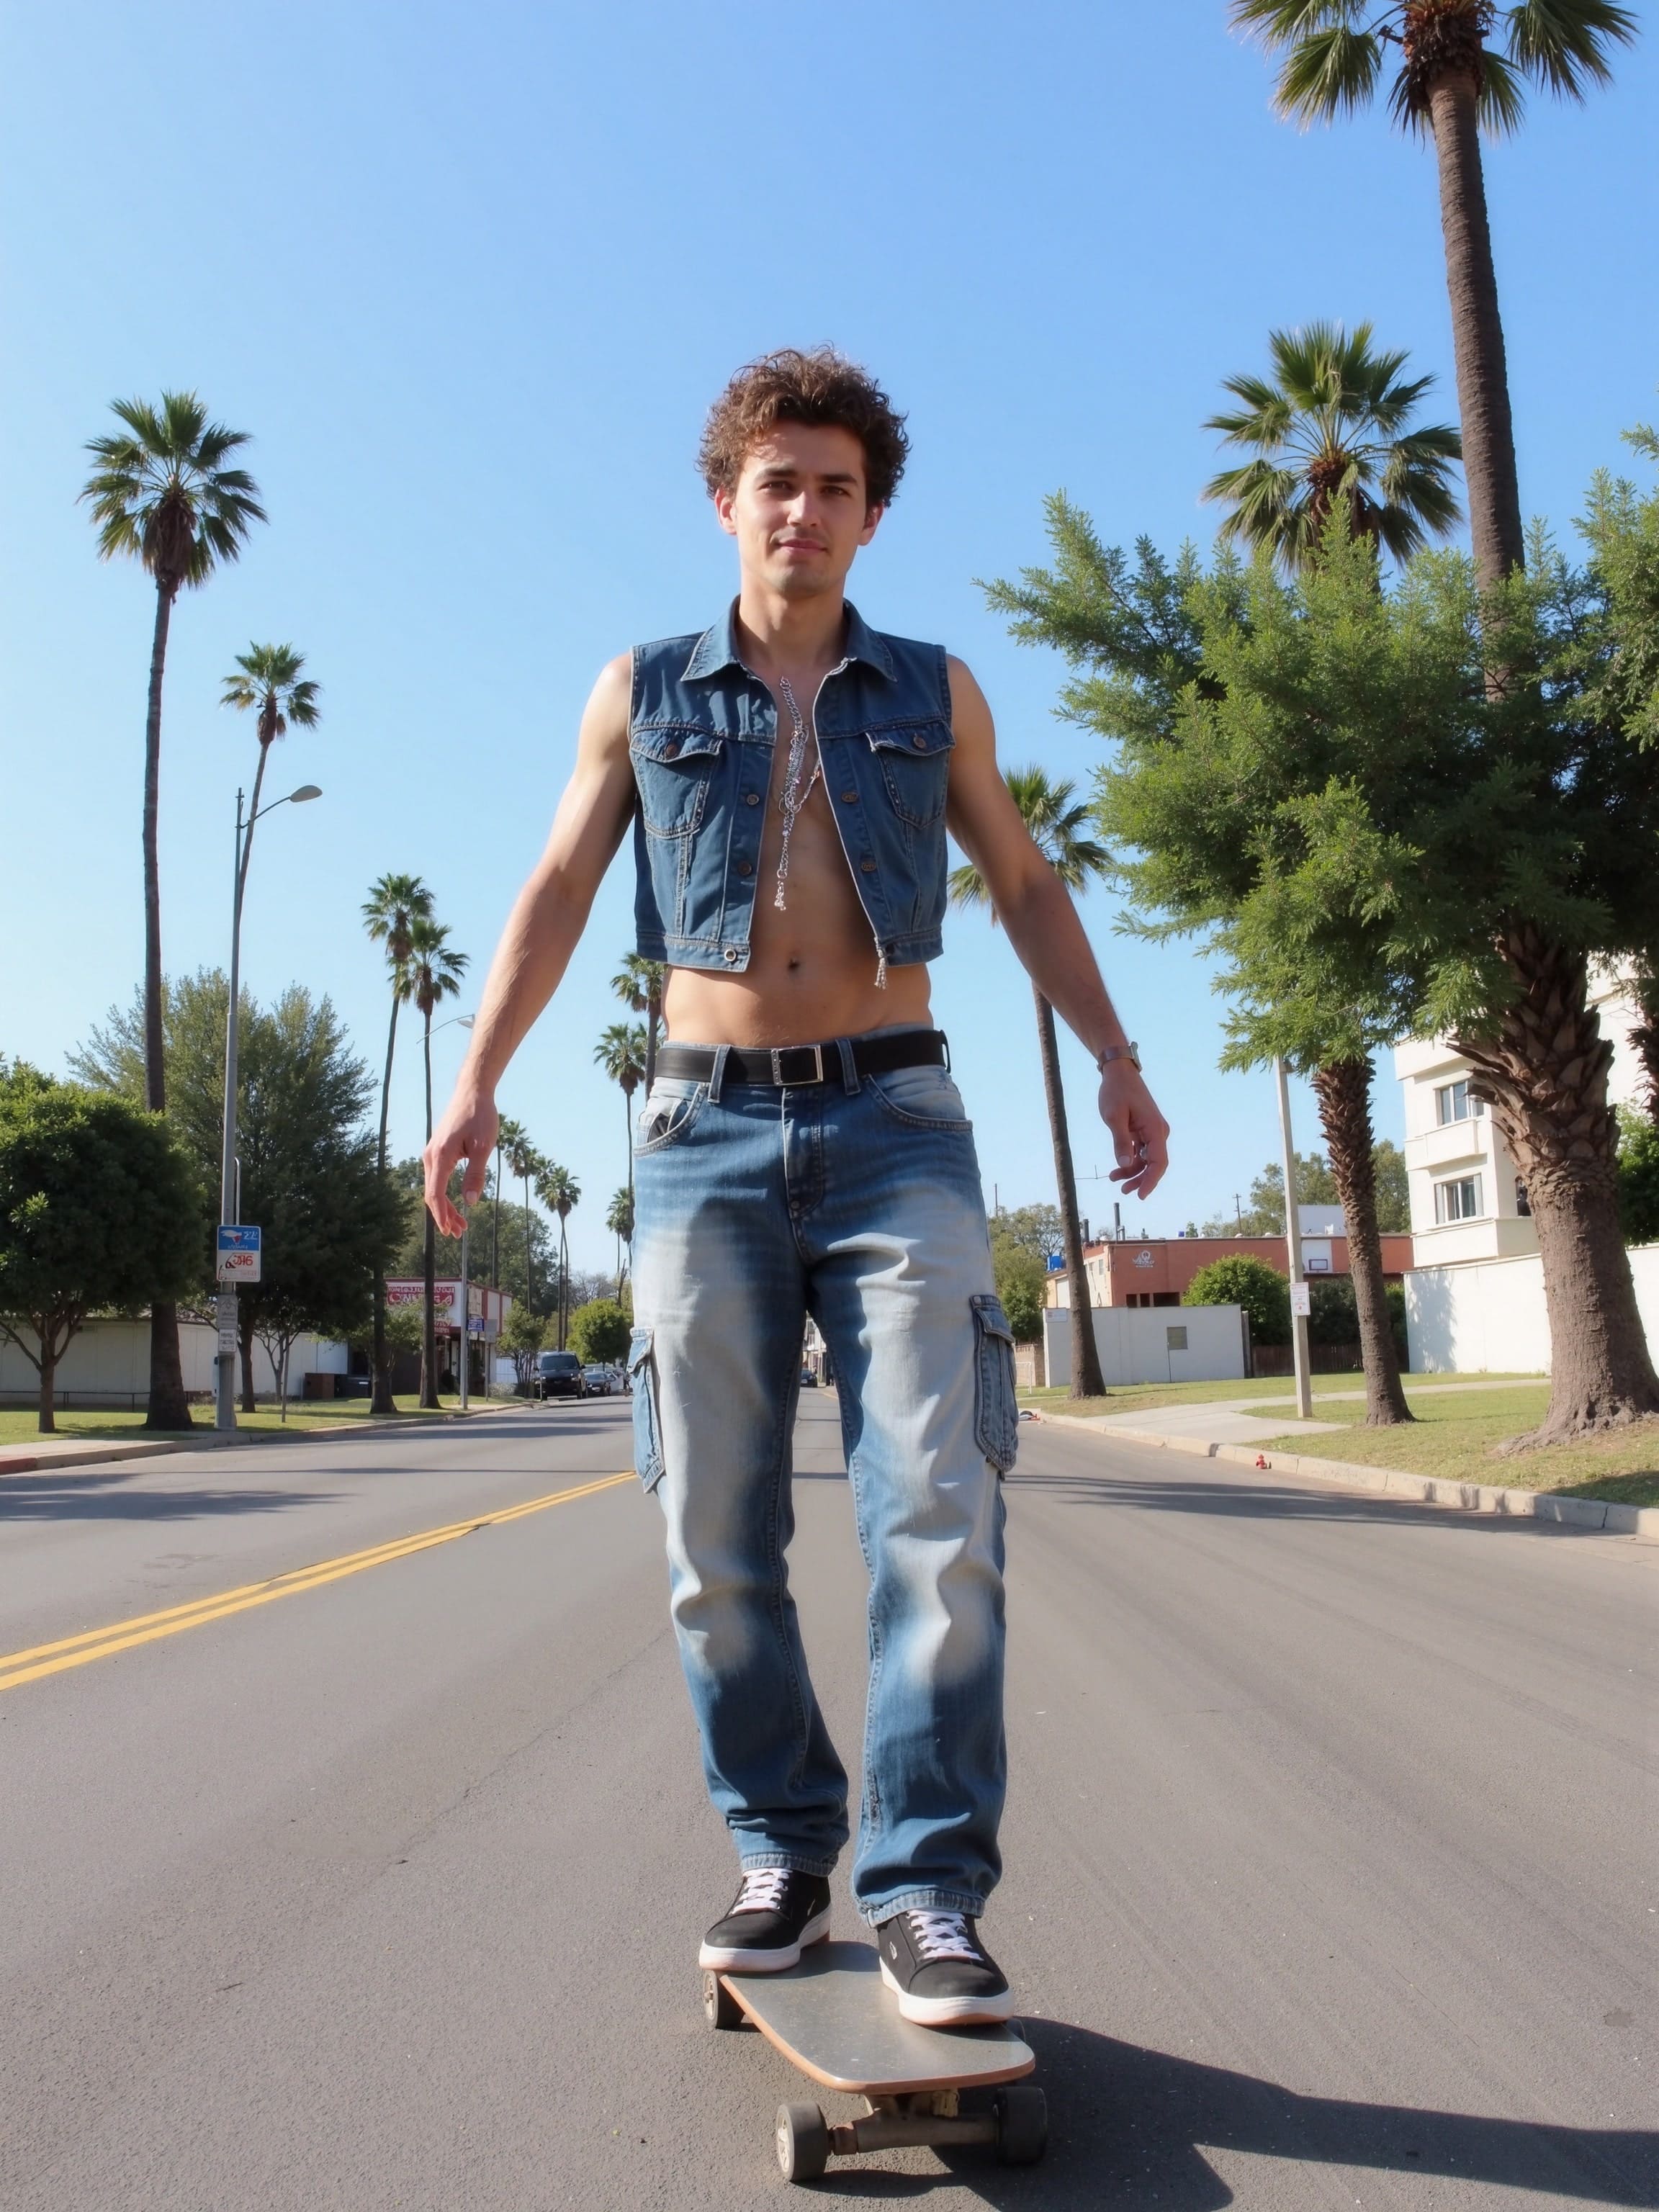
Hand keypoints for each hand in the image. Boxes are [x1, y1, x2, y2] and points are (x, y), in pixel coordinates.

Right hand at [424, 1088, 497, 1236]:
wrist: (472, 1092)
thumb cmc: (480, 1116)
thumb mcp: (483, 1146)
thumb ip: (476, 1175)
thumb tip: (470, 1203)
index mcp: (440, 1156)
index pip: (435, 1193)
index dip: (442, 1215)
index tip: (450, 1231)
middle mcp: (430, 1156)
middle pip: (432, 1194)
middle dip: (444, 1216)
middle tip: (459, 1234)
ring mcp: (432, 1153)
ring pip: (434, 1187)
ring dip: (445, 1207)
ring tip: (460, 1225)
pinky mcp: (438, 1151)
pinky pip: (437, 1178)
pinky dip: (445, 1194)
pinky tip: (456, 1203)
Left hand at [1098, 1062, 1167, 1201]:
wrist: (1118, 1072)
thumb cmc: (1116, 1091)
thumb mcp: (1114, 1117)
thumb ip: (1120, 1141)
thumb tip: (1125, 1165)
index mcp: (1155, 1129)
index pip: (1159, 1162)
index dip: (1151, 1181)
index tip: (1140, 1195)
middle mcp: (1158, 1131)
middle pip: (1154, 1164)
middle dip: (1140, 1179)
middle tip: (1123, 1191)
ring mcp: (1152, 1131)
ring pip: (1146, 1159)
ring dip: (1133, 1171)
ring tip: (1114, 1179)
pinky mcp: (1144, 1129)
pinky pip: (1141, 1151)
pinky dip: (1130, 1160)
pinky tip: (1117, 1169)